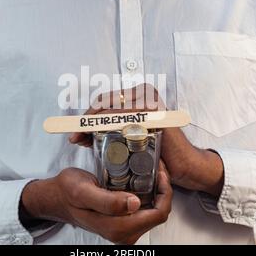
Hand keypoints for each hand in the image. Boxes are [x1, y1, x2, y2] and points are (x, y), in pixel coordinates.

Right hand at [21, 163, 171, 244]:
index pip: (158, 214)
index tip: (159, 172)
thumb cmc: (67, 192)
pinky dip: (147, 194)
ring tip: (151, 170)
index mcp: (118, 228)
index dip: (164, 192)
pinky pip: (144, 210)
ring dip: (156, 191)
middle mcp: (123, 233)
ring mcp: (124, 229)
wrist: (57, 197)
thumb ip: (108, 202)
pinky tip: (141, 179)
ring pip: (153, 211)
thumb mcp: (83, 192)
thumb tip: (135, 204)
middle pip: (159, 213)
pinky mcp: (122, 223)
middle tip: (157, 167)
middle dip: (162, 189)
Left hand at [69, 84, 223, 196]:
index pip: (105, 100)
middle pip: (105, 102)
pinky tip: (98, 137)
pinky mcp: (154, 112)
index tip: (75, 130)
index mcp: (137, 95)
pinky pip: (124, 117)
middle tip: (75, 136)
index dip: (87, 115)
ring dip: (92, 124)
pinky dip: (108, 126)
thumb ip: (104, 132)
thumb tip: (77, 135)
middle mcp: (143, 93)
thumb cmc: (155, 150)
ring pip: (111, 109)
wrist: (180, 163)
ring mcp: (150, 100)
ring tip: (80, 138)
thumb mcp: (125, 138)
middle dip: (86, 119)